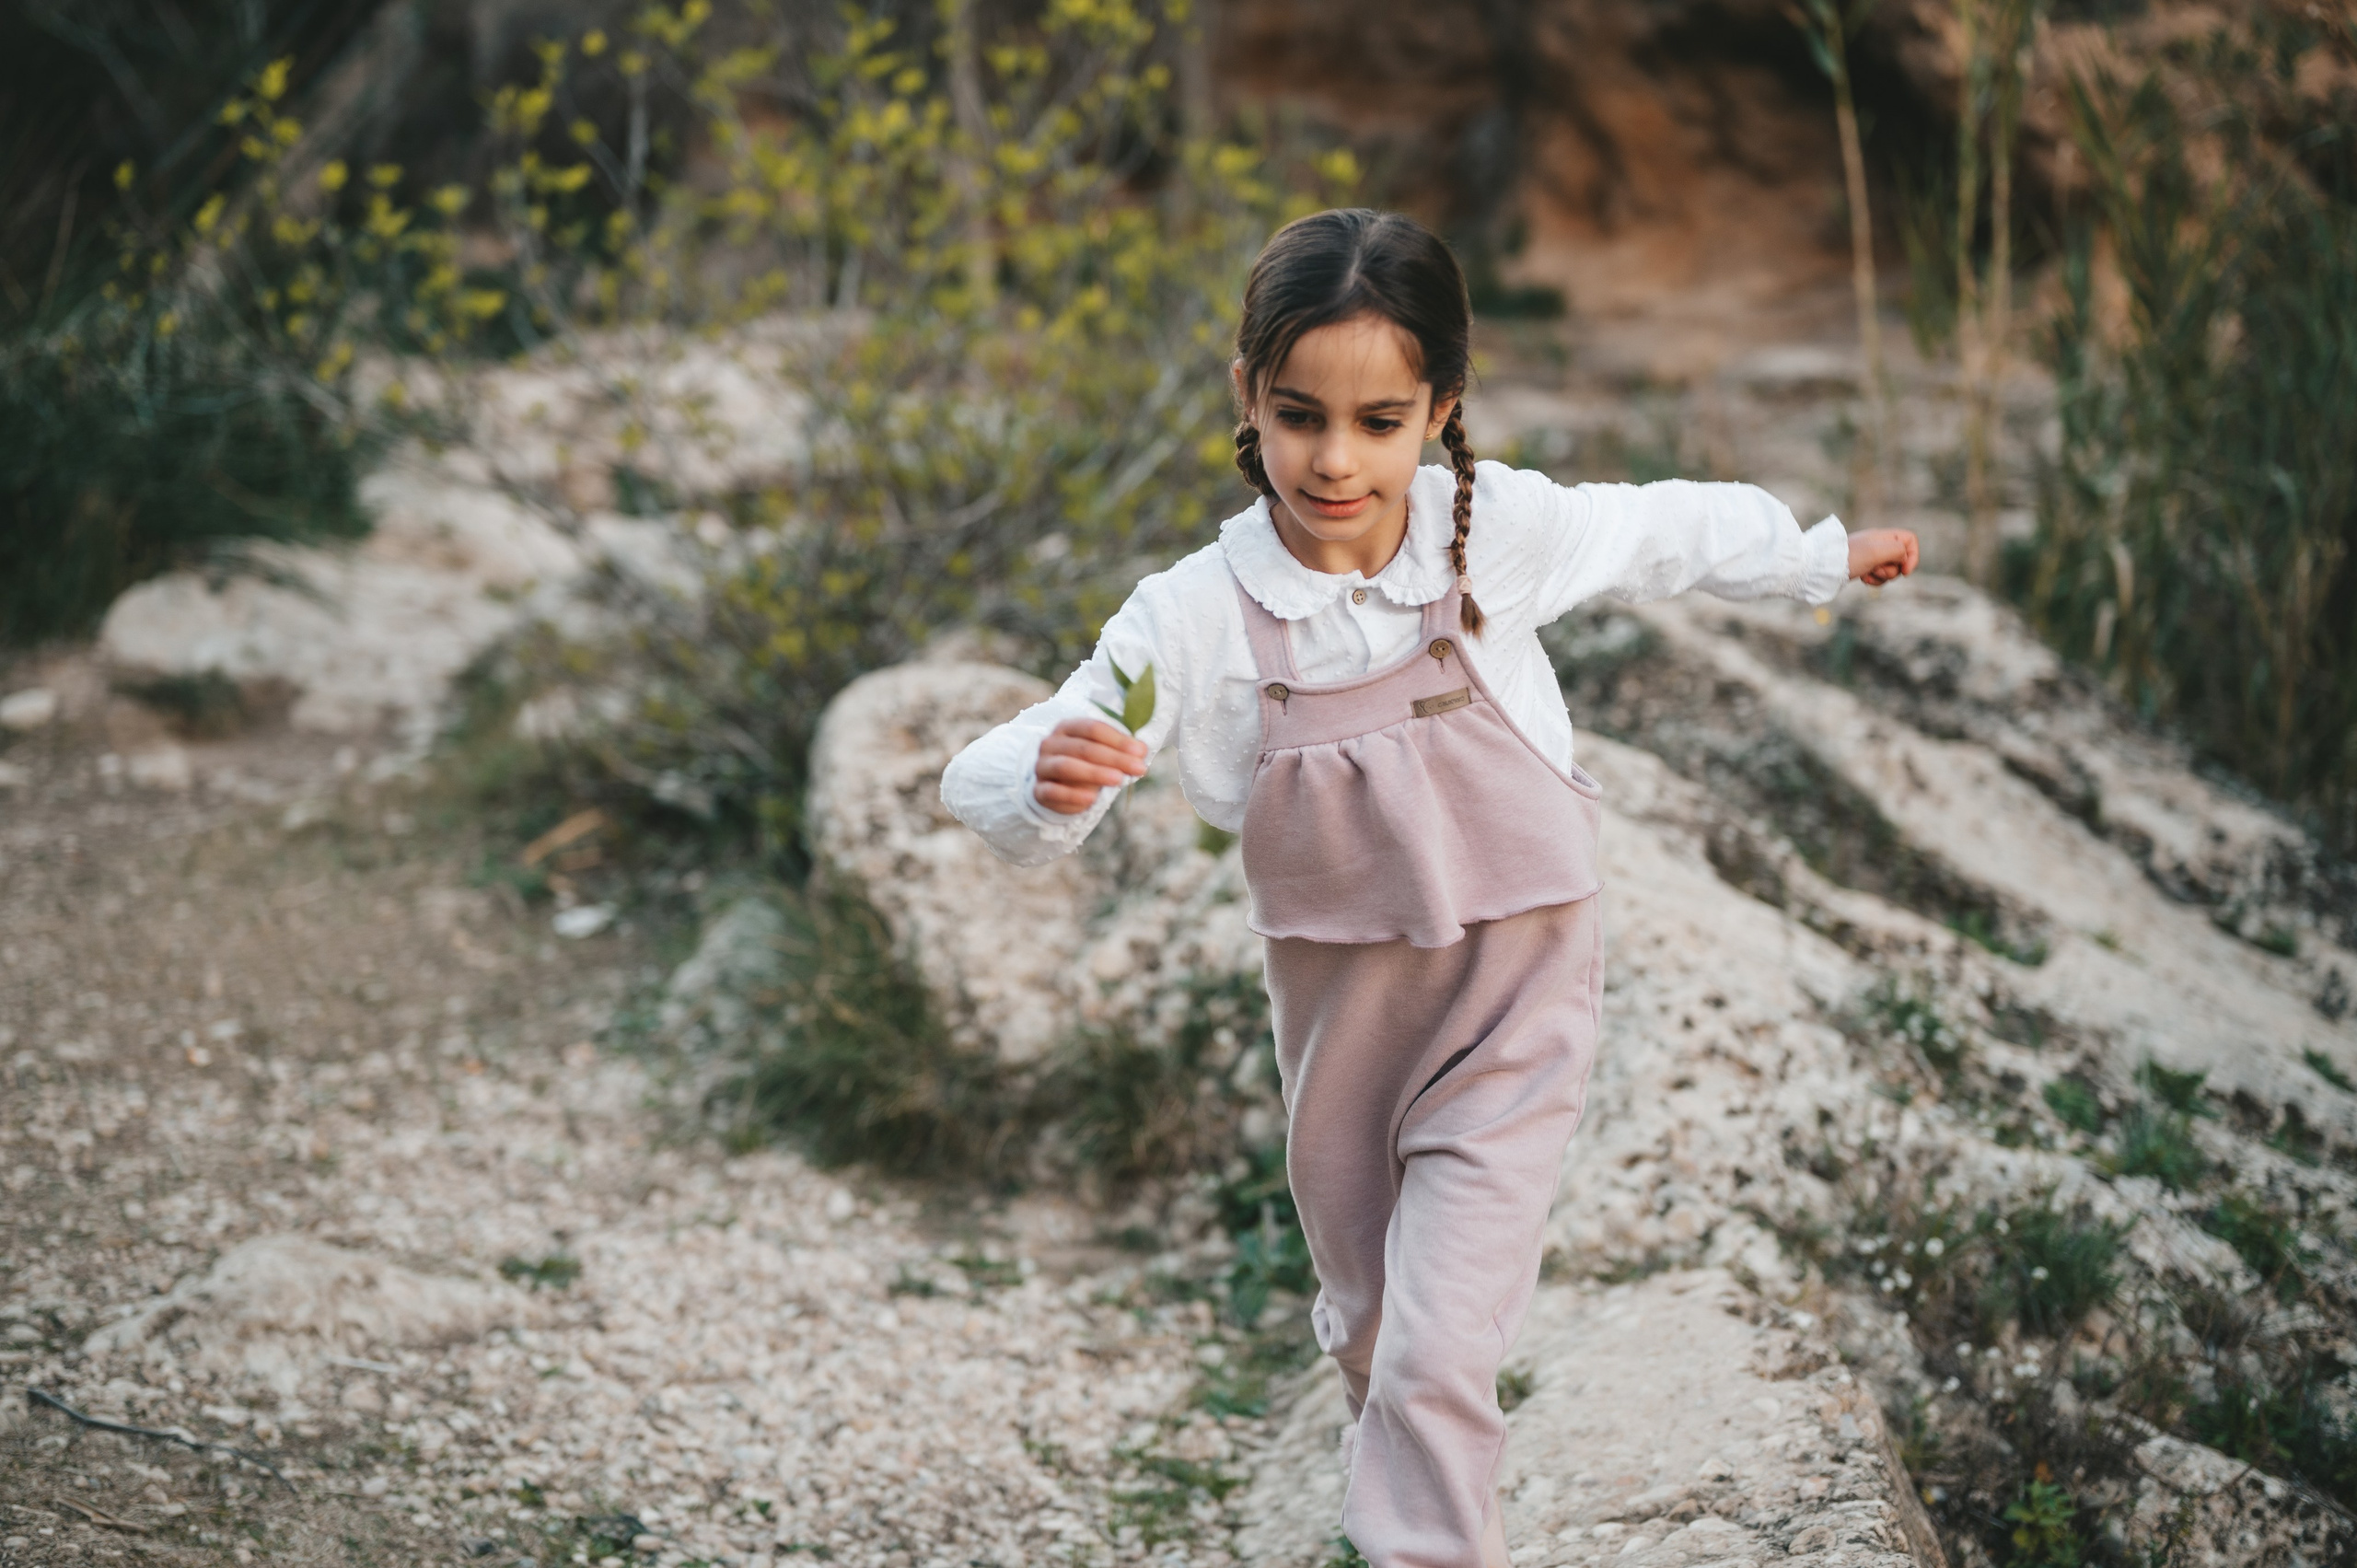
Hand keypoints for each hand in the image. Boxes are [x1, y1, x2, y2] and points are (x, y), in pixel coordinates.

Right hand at [1033, 717, 1147, 814]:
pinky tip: (1092, 799)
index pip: (1092, 728)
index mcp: (1067, 728)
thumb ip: (1120, 750)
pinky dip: (1072, 795)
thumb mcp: (1102, 754)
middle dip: (1114, 758)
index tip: (1140, 751)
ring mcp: (1042, 767)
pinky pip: (1053, 792)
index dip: (1118, 739)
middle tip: (1139, 768)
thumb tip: (1141, 750)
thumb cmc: (1085, 765)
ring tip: (1118, 780)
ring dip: (1094, 773)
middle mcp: (1050, 744)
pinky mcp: (1039, 790)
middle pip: (1083, 748)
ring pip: (1066, 767)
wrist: (1056, 788)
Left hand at [1848, 528, 1918, 586]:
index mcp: (1885, 536)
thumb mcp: (1878, 551)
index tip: (1904, 571)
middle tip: (1877, 569)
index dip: (1913, 556)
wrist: (1824, 566)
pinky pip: (1880, 577)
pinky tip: (1863, 579)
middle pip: (1902, 559)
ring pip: (1891, 570)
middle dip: (1892, 570)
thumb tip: (1904, 559)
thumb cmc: (1851, 557)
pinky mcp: (1865, 567)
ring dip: (1882, 577)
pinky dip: (1874, 581)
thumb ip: (1898, 551)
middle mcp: (1880, 544)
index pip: (1910, 540)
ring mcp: (1873, 556)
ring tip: (1867, 574)